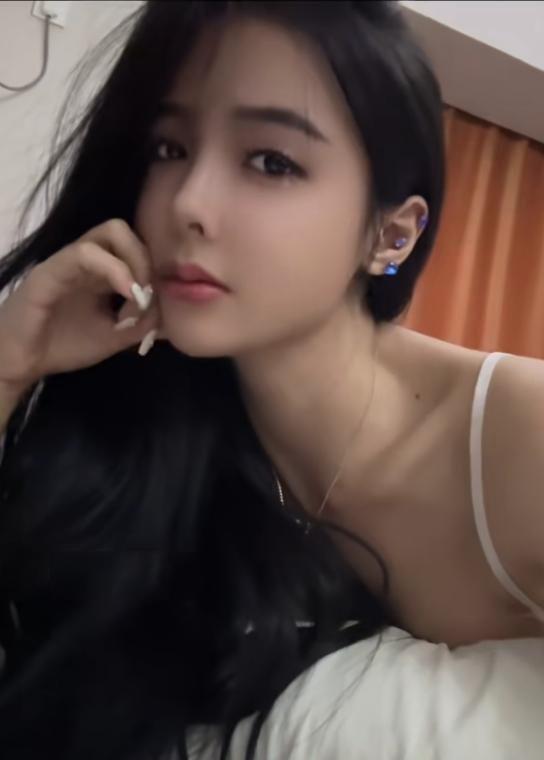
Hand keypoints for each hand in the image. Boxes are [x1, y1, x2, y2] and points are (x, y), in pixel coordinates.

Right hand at [0, 218, 161, 390]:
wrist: (19, 363)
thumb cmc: (61, 346)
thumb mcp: (113, 337)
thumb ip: (141, 324)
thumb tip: (169, 313)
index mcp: (98, 272)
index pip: (133, 248)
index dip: (152, 270)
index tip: (158, 303)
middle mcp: (85, 261)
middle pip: (124, 230)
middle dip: (146, 258)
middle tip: (149, 294)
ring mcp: (67, 261)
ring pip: (111, 231)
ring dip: (136, 261)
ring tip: (138, 296)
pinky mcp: (50, 271)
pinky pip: (84, 253)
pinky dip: (114, 269)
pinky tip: (126, 294)